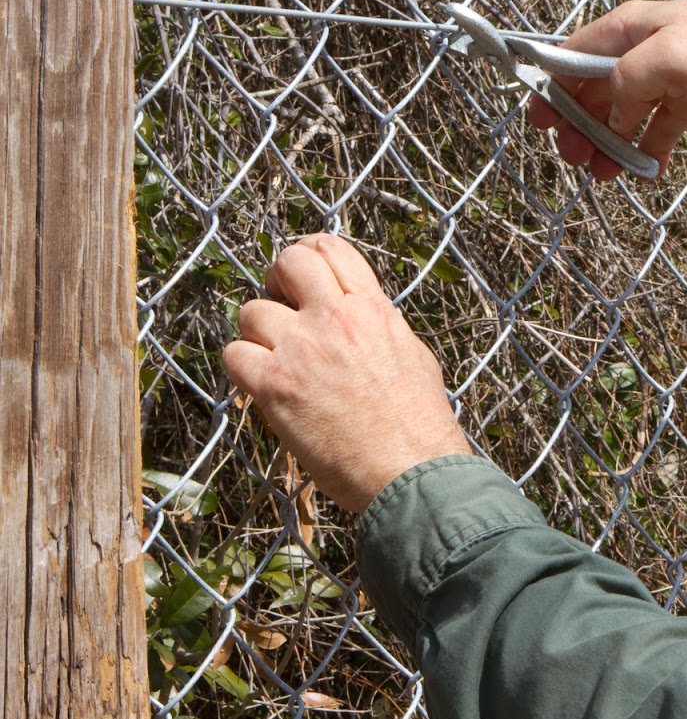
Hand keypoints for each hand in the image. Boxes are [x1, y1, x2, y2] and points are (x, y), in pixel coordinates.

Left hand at [222, 235, 473, 512]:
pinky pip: (234, 355)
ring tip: (278, 362)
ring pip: (251, 311)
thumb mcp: (413, 356)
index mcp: (373, 309)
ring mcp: (302, 350)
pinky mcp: (274, 386)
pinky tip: (265, 387)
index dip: (309, 253)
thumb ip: (380, 326)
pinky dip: (244, 369)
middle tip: (283, 307)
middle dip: (278, 279)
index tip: (303, 278)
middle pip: (288, 262)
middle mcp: (336, 319)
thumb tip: (363, 316)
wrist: (412, 470)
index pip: (330, 248)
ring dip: (259, 334)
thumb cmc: (420, 424)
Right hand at [529, 0, 686, 180]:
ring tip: (603, 175)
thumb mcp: (664, 60)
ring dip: (610, 144)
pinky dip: (647, 150)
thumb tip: (610, 116)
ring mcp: (666, 78)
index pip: (573, 57)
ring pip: (624, 115)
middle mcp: (641, 51)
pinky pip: (658, 129)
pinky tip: (645, 173)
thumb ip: (624, 85)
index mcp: (627, 30)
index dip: (551, 89)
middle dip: (579, 125)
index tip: (538, 122)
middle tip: (573, 158)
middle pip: (594, 90)